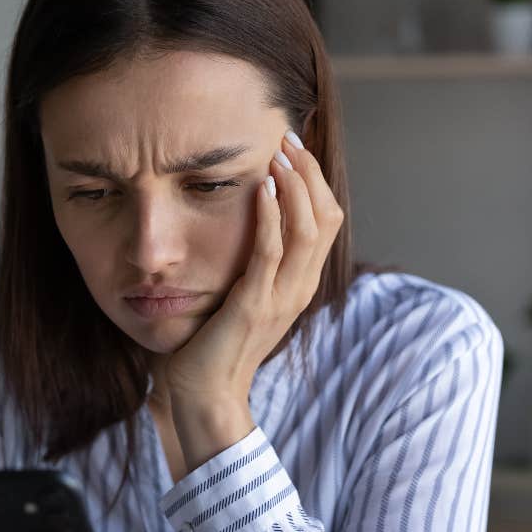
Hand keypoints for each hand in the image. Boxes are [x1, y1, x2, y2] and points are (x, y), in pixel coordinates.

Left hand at [165, 128, 343, 403]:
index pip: (326, 222)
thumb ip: (255, 266)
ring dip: (295, 186)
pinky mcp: (254, 306)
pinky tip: (262, 188)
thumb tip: (247, 226)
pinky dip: (271, 216)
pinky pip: (271, 253)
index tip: (295, 148)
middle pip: (326, 218)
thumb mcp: (244, 297)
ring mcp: (281, 299)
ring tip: (279, 153)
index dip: (316, 182)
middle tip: (288, 138)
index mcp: (299, 285)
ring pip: (307, 230)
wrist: (205, 394)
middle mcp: (299, 289)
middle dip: (310, 173)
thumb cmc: (216, 344)